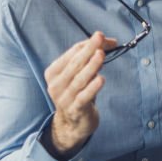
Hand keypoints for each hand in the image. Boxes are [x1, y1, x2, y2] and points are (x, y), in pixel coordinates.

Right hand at [43, 32, 116, 159]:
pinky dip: (92, 88)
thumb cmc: (77, 92)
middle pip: (74, 63)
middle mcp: (56, 84)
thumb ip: (89, 58)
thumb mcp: (79, 74)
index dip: (88, 43)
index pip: (72, 53)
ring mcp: (64, 98)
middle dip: (89, 49)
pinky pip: (83, 97)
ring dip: (91, 66)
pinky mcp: (75, 110)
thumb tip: (107, 42)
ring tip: (101, 55)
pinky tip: (101, 79)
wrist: (72, 123)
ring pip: (79, 79)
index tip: (104, 37)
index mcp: (54, 72)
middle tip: (100, 37)